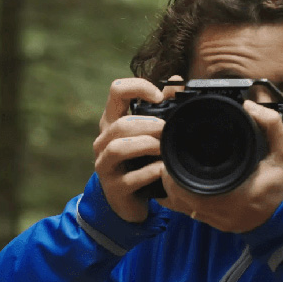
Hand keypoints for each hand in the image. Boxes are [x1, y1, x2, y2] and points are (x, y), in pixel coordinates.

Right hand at [93, 78, 165, 222]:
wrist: (130, 201)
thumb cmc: (141, 161)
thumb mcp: (149, 133)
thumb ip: (162, 107)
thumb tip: (178, 80)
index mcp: (112, 121)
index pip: (117, 90)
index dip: (138, 87)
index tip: (159, 97)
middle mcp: (103, 141)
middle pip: (120, 124)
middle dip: (149, 125)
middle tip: (169, 130)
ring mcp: (105, 165)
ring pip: (118, 148)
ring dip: (146, 145)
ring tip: (164, 149)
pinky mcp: (114, 188)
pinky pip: (130, 178)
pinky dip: (150, 172)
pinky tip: (163, 171)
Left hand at [158, 100, 282, 232]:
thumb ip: (271, 125)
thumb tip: (250, 106)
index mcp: (232, 195)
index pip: (186, 188)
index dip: (171, 172)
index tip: (170, 154)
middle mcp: (220, 212)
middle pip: (176, 198)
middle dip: (168, 177)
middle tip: (168, 157)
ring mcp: (218, 221)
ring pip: (181, 208)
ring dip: (174, 189)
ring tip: (173, 168)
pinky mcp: (219, 224)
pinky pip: (192, 214)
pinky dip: (184, 199)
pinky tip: (184, 185)